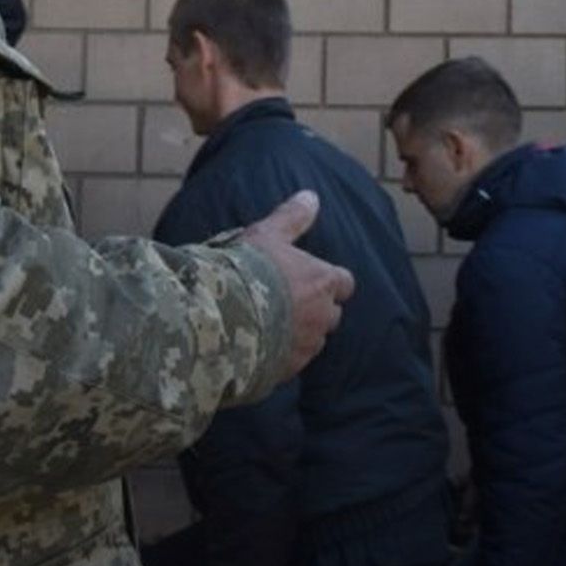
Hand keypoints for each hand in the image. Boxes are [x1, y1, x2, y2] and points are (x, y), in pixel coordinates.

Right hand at [237, 191, 354, 380]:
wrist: (221, 315)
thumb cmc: (246, 269)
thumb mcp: (267, 234)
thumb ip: (292, 218)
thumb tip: (311, 195)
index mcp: (323, 282)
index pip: (344, 283)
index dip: (329, 282)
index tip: (311, 279)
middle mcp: (322, 316)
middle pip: (330, 315)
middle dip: (314, 310)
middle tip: (283, 301)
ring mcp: (306, 346)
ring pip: (311, 341)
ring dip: (296, 334)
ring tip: (265, 325)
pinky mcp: (286, 369)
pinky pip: (289, 362)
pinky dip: (278, 355)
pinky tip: (254, 344)